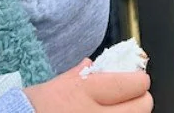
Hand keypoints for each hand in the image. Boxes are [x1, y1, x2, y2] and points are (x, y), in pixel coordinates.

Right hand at [26, 61, 152, 110]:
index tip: (136, 79)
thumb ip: (77, 75)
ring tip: (119, 110)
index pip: (132, 83)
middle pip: (143, 106)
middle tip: (132, 97)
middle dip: (140, 99)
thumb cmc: (30, 109)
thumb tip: (92, 65)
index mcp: (85, 91)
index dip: (138, 80)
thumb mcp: (53, 86)